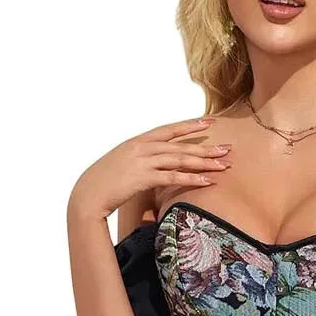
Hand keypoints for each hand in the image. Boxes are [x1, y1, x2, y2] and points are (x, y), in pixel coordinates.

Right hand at [67, 117, 229, 221]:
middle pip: (181, 146)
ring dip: (204, 162)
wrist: (88, 193)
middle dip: (206, 147)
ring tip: (223, 166)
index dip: (190, 125)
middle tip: (228, 149)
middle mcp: (142, 147)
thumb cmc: (105, 181)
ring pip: (180, 159)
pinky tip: (206, 181)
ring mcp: (143, 161)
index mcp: (138, 141)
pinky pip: (173, 177)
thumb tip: (156, 162)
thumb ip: (141, 158)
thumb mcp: (123, 162)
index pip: (169, 129)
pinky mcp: (143, 178)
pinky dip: (191, 179)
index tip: (209, 122)